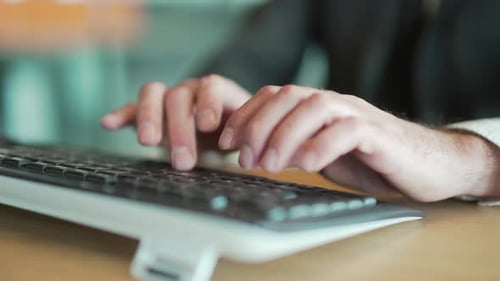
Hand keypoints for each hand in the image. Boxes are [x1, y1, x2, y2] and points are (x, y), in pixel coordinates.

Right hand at [100, 74, 250, 169]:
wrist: (219, 130)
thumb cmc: (232, 132)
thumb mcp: (242, 134)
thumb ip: (243, 137)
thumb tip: (249, 150)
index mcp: (216, 91)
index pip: (210, 86)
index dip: (207, 103)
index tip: (207, 125)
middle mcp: (189, 90)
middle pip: (178, 96)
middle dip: (180, 128)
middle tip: (184, 161)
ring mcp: (166, 99)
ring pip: (153, 94)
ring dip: (150, 118)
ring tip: (149, 142)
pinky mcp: (146, 112)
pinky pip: (131, 109)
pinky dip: (120, 115)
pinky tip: (108, 123)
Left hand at [218, 85, 498, 200]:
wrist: (426, 164)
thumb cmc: (370, 160)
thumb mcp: (323, 153)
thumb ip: (295, 148)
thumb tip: (258, 156)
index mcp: (318, 106)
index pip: (274, 96)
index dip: (245, 115)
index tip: (226, 142)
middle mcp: (335, 103)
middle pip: (289, 96)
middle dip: (259, 127)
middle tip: (245, 159)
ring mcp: (357, 114)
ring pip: (315, 107)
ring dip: (285, 136)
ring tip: (271, 166)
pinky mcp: (379, 133)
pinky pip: (348, 130)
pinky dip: (322, 145)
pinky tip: (307, 165)